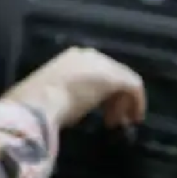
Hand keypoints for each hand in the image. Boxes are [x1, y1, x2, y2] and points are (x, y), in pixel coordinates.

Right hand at [3, 47, 145, 128]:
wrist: (39, 102)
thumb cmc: (40, 101)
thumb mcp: (55, 91)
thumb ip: (68, 91)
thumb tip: (74, 103)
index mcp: (71, 56)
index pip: (96, 71)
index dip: (102, 93)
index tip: (101, 112)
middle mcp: (88, 54)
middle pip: (112, 73)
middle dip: (115, 97)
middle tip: (113, 120)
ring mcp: (102, 64)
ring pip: (123, 79)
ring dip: (123, 102)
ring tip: (118, 122)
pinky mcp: (115, 77)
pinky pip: (133, 86)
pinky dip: (137, 102)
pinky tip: (135, 116)